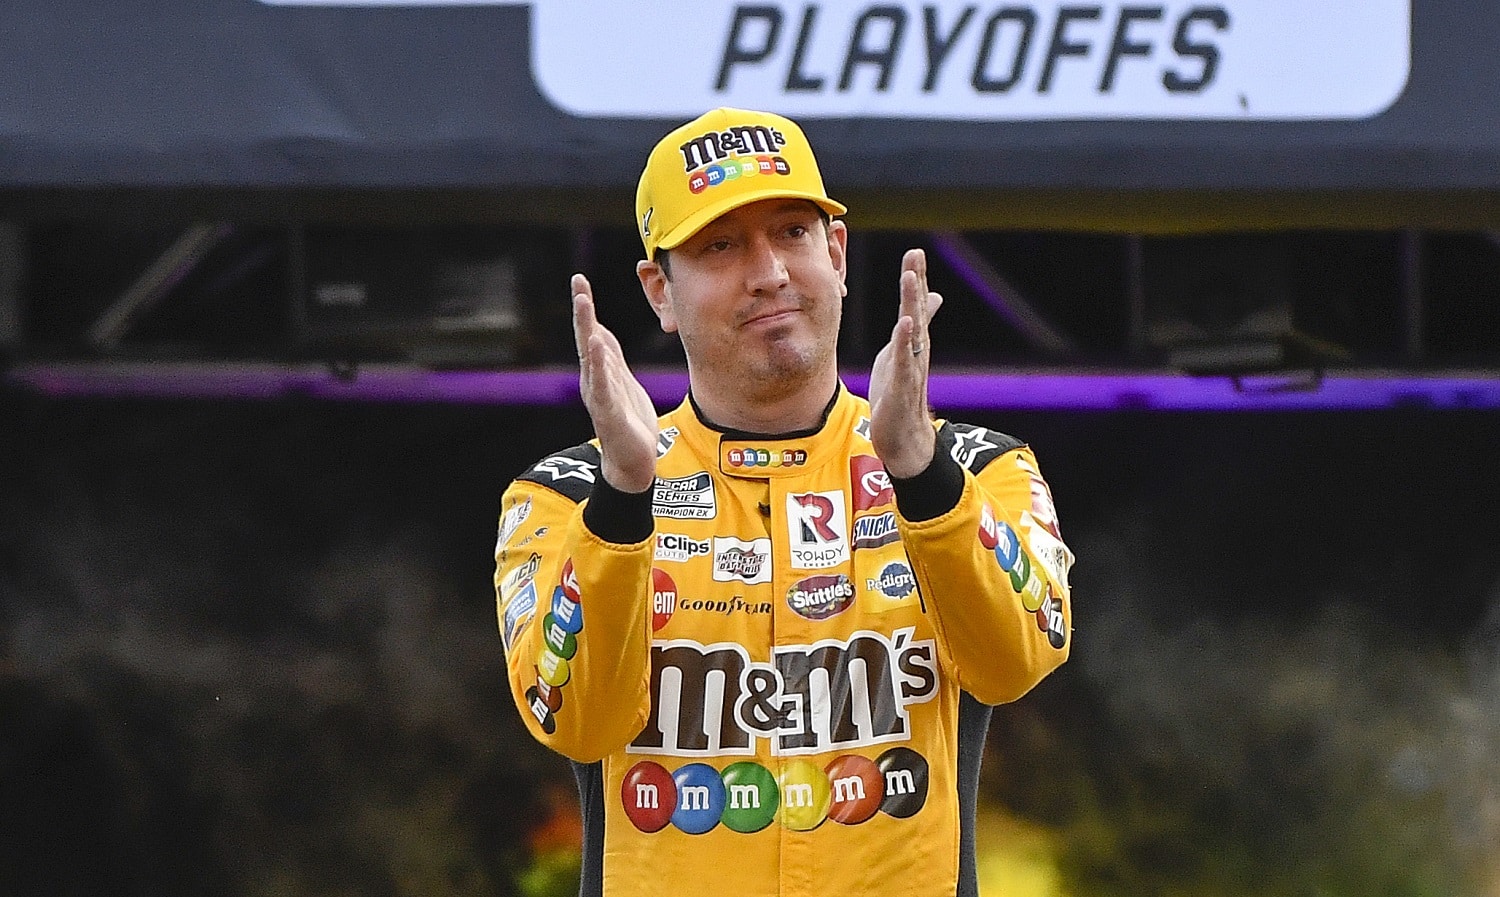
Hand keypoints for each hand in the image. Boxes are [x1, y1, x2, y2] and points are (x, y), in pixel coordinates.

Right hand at [572, 273, 658, 491]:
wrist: (633, 462)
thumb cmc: (627, 422)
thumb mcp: (621, 382)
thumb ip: (610, 359)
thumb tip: (599, 331)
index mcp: (598, 372)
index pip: (590, 333)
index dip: (585, 308)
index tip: (580, 280)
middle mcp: (593, 380)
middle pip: (586, 340)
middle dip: (583, 311)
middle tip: (578, 283)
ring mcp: (599, 396)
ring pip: (590, 357)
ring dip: (586, 329)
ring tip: (584, 303)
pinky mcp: (609, 413)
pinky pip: (602, 384)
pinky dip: (598, 364)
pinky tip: (595, 345)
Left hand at [868, 249, 943, 479]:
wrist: (904, 437)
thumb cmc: (901, 394)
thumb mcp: (904, 353)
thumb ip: (915, 327)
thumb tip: (931, 299)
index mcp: (913, 342)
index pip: (916, 305)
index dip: (916, 279)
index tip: (915, 252)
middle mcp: (917, 350)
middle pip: (918, 310)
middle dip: (916, 282)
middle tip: (916, 254)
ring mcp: (912, 367)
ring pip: (914, 330)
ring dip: (913, 303)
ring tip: (911, 278)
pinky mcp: (903, 386)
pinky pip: (906, 360)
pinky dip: (905, 341)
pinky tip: (905, 323)